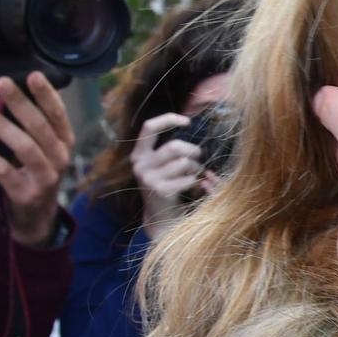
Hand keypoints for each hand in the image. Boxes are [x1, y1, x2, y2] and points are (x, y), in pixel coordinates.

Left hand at [0, 72, 73, 248]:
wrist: (38, 215)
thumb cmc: (37, 171)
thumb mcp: (46, 147)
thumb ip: (38, 123)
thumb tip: (17, 86)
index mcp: (65, 142)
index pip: (58, 114)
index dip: (46, 94)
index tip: (32, 74)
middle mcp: (60, 158)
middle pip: (40, 127)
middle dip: (20, 103)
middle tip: (0, 82)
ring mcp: (44, 177)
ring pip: (25, 147)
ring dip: (1, 126)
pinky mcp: (25, 192)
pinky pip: (3, 171)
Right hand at [131, 111, 204, 239]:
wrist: (161, 217)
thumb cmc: (166, 185)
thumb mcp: (160, 164)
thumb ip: (166, 147)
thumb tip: (186, 122)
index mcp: (139, 154)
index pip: (149, 127)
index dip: (168, 119)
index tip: (187, 122)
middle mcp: (140, 164)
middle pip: (175, 146)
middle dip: (193, 151)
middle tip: (198, 159)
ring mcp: (148, 178)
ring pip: (184, 162)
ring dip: (197, 168)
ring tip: (196, 175)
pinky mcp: (161, 190)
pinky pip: (188, 178)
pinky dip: (196, 181)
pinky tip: (194, 187)